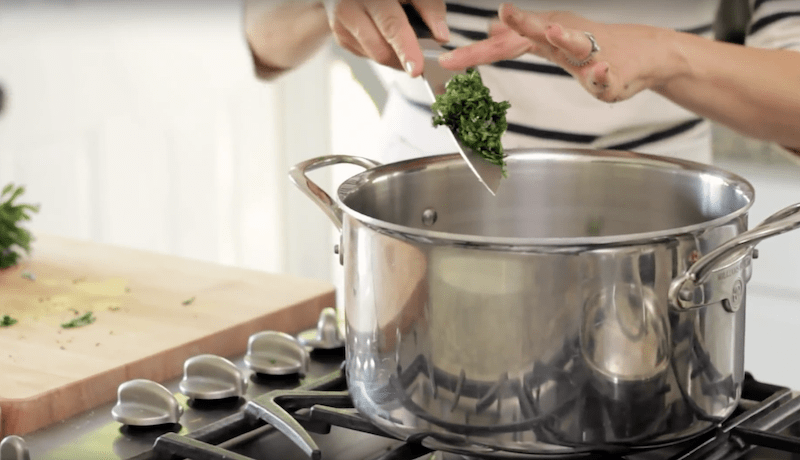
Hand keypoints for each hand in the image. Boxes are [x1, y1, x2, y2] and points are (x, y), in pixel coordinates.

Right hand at [323, 0, 449, 75]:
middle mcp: (350, 8)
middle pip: (380, 49)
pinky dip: (383, 51)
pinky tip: (384, 35)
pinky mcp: (340, 38)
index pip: (390, 24)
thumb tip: (441, 36)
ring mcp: (342, 25)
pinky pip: (368, 55)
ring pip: (375, 56)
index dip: (405, 48)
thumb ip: (429, 7)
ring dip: (395, 56)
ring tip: (403, 40)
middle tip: (419, 60)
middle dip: (403, 59)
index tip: (416, 68)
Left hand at [439, 2, 678, 102]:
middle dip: (520, 23)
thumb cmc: (592, 47)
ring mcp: (589, 54)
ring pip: (575, 44)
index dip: (474, 53)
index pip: (502, 45)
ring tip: (551, 30)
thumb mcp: (548, 42)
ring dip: (563, 36)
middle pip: (537, 32)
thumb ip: (516, 40)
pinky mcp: (611, 73)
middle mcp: (564, 38)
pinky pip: (605, 76)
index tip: (446, 60)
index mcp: (544, 36)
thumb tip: (488, 29)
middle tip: (503, 12)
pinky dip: (602, 74)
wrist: (644, 53)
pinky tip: (599, 72)